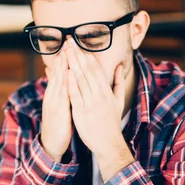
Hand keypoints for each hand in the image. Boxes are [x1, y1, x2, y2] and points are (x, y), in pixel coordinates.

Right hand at [40, 50, 72, 162]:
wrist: (51, 143)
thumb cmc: (58, 123)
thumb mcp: (58, 106)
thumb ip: (59, 92)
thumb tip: (60, 81)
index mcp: (53, 94)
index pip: (58, 73)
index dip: (63, 59)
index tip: (68, 45)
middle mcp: (52, 96)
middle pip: (57, 73)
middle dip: (63, 58)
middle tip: (67, 43)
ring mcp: (54, 102)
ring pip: (59, 81)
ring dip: (63, 67)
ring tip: (67, 53)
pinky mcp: (58, 111)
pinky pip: (62, 95)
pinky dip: (65, 83)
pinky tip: (69, 74)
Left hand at [65, 38, 134, 180]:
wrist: (108, 143)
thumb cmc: (112, 121)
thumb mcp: (118, 100)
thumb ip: (117, 82)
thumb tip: (119, 66)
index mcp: (106, 91)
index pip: (95, 69)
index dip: (86, 55)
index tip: (78, 44)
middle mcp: (99, 95)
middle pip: (87, 70)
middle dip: (77, 55)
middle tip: (68, 41)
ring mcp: (90, 103)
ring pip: (80, 80)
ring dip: (72, 64)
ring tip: (65, 51)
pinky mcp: (81, 112)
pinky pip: (75, 95)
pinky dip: (71, 83)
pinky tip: (66, 73)